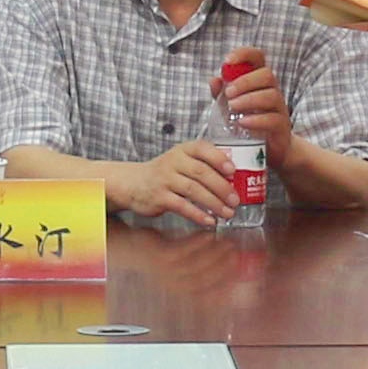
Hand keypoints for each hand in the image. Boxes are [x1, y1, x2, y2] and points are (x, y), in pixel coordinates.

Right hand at [112, 143, 246, 226]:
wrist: (132, 182)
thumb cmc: (164, 173)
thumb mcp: (181, 160)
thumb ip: (203, 163)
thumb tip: (232, 170)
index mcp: (182, 150)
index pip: (202, 148)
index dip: (219, 158)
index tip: (233, 170)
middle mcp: (173, 162)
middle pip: (201, 172)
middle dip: (222, 187)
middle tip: (235, 199)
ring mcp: (165, 179)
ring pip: (193, 190)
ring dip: (214, 203)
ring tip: (227, 212)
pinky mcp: (159, 197)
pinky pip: (182, 206)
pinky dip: (197, 214)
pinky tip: (209, 220)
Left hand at [213, 57, 292, 157]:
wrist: (267, 150)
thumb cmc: (248, 122)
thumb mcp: (230, 107)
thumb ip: (221, 94)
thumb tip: (214, 80)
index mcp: (260, 81)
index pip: (258, 57)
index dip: (244, 54)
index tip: (227, 61)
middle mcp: (273, 90)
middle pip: (267, 75)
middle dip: (245, 81)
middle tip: (228, 94)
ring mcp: (280, 109)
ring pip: (272, 95)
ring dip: (249, 99)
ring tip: (232, 107)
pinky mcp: (282, 127)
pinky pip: (273, 119)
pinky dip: (256, 120)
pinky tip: (242, 123)